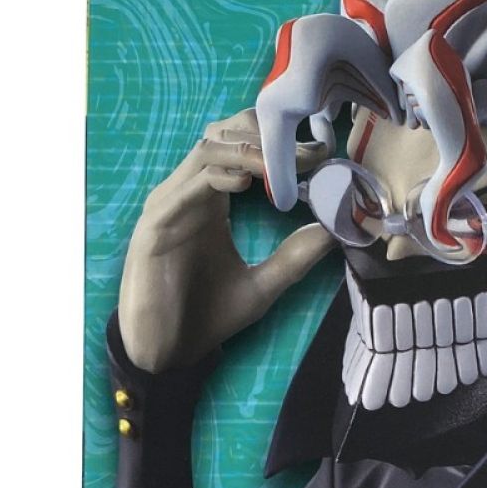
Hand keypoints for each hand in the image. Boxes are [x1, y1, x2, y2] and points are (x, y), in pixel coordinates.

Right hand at [118, 107, 333, 372]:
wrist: (166, 352)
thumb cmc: (206, 315)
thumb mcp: (262, 286)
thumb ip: (294, 259)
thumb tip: (332, 233)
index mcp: (212, 200)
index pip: (241, 147)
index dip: (279, 142)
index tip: (322, 154)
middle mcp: (190, 193)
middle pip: (224, 135)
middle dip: (267, 135)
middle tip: (309, 153)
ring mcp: (170, 206)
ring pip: (206, 151)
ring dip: (249, 151)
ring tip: (286, 162)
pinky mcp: (155, 227)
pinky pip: (184, 190)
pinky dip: (215, 178)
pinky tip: (245, 183)